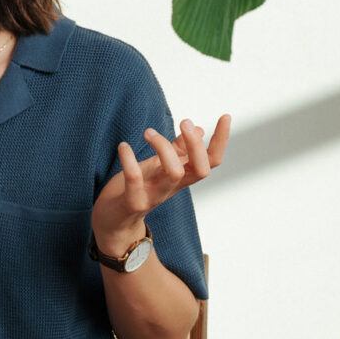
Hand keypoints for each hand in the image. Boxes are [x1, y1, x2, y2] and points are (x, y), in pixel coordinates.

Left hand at [91, 114, 230, 256]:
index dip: (221, 141)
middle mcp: (172, 187)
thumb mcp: (159, 166)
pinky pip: (135, 180)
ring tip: (148, 132)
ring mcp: (154, 196)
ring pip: (173, 174)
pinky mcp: (133, 202)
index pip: (210, 162)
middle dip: (196, 145)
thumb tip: (199, 129)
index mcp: (181, 177)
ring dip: (163, 147)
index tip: (225, 116)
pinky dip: (129, 161)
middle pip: (200, 170)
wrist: (114, 222)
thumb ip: (178, 150)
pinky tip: (123, 146)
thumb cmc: (137, 189)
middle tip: (184, 122)